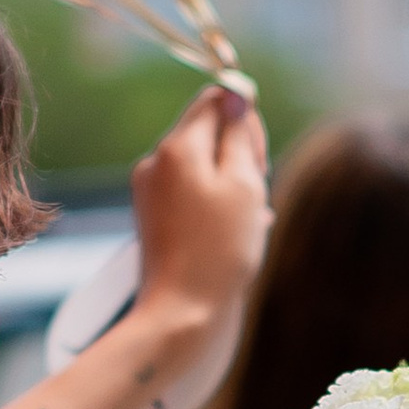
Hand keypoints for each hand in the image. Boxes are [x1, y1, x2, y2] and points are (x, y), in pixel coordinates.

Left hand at [127, 88, 271, 408]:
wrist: (181, 314)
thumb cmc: (219, 251)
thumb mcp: (244, 185)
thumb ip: (239, 135)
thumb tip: (237, 94)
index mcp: (177, 147)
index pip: (215, 98)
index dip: (245, 119)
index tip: (258, 158)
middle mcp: (156, 161)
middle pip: (208, 131)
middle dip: (240, 155)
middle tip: (254, 197)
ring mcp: (150, 189)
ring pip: (204, 165)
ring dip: (233, 184)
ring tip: (245, 223)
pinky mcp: (153, 215)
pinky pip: (193, 192)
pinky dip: (217, 204)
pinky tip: (232, 234)